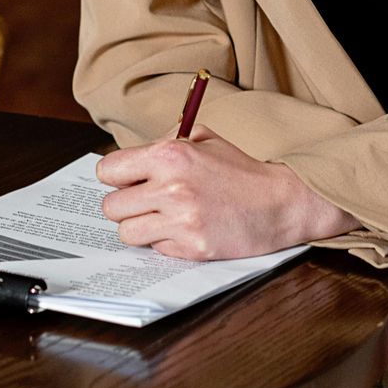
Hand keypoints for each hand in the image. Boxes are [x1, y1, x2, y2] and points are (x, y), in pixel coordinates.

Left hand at [95, 126, 359, 259]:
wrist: (279, 202)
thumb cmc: (239, 170)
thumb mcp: (202, 137)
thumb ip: (163, 142)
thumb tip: (129, 161)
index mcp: (169, 154)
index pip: (108, 171)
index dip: (116, 177)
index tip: (128, 181)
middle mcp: (171, 187)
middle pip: (111, 207)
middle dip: (126, 205)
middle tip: (146, 203)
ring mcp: (181, 221)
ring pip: (127, 233)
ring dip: (142, 227)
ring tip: (164, 218)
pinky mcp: (192, 248)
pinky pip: (156, 250)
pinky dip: (166, 243)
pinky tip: (187, 230)